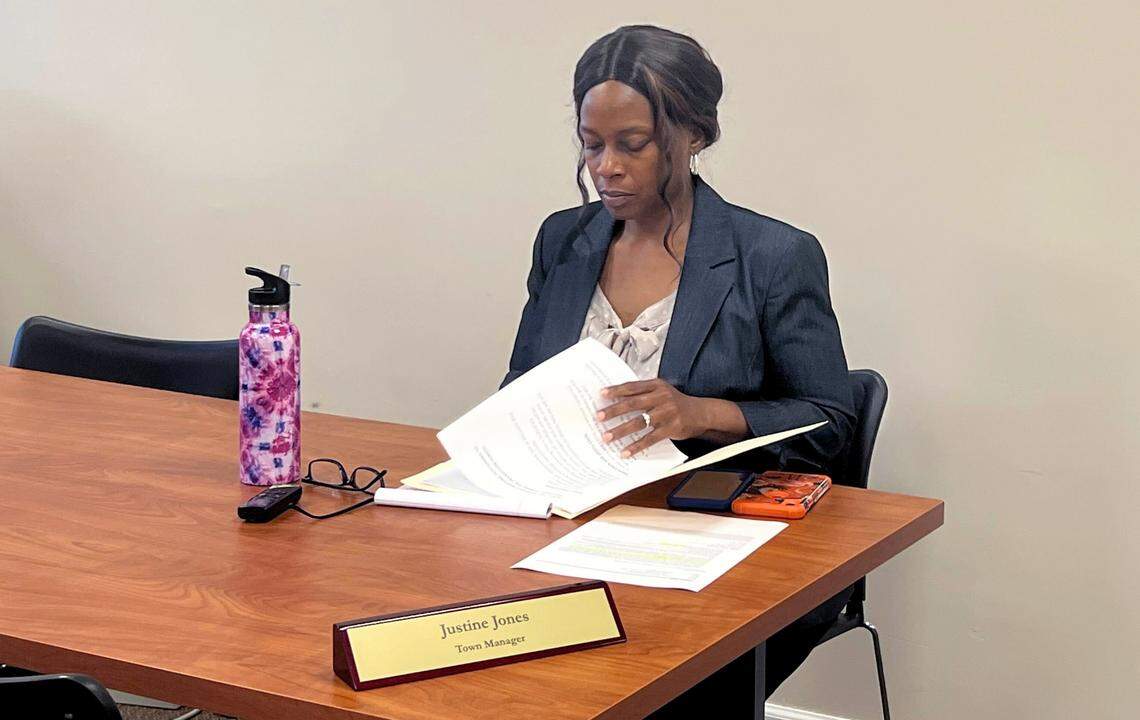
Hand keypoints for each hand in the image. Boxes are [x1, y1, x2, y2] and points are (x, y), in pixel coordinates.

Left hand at [595, 379, 709, 456]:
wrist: (701, 413)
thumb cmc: (676, 403)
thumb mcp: (662, 392)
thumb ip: (644, 393)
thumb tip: (617, 400)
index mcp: (657, 385)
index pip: (632, 387)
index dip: (616, 390)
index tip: (601, 394)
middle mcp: (661, 397)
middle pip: (633, 404)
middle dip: (613, 411)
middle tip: (598, 417)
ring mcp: (667, 413)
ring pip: (639, 422)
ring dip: (621, 430)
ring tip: (606, 437)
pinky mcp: (671, 428)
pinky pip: (650, 438)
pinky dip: (636, 446)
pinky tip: (625, 452)